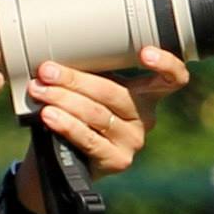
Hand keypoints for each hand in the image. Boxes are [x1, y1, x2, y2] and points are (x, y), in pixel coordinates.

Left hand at [24, 45, 189, 178]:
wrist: (66, 160)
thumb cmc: (80, 115)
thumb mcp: (91, 91)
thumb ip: (90, 73)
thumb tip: (58, 56)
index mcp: (147, 95)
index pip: (173, 79)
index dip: (166, 64)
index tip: (145, 52)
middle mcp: (145, 118)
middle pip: (114, 93)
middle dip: (75, 80)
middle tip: (47, 71)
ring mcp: (133, 142)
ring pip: (97, 114)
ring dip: (64, 100)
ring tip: (40, 91)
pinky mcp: (117, 161)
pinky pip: (89, 139)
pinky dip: (66, 124)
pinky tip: (49, 115)